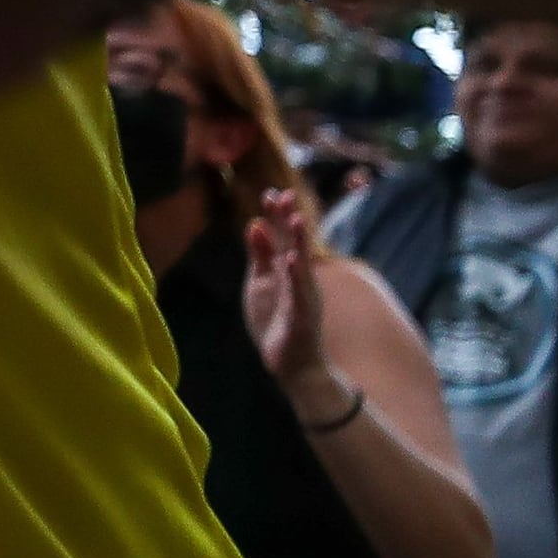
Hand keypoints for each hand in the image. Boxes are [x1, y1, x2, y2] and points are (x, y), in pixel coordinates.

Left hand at [242, 185, 331, 403]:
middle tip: (282, 194)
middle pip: (294, 244)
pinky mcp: (302, 316)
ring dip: (299, 241)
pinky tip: (291, 260)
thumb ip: (259, 256)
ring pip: (301, 264)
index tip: (270, 193)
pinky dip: (295, 276)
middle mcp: (298, 279)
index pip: (282, 238)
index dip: (276, 217)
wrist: (293, 364)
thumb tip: (254, 224)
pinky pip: (299, 293)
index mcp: (285, 270)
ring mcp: (303, 296)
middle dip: (288, 220)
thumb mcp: (260, 283)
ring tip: (296, 219)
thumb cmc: (276, 319)